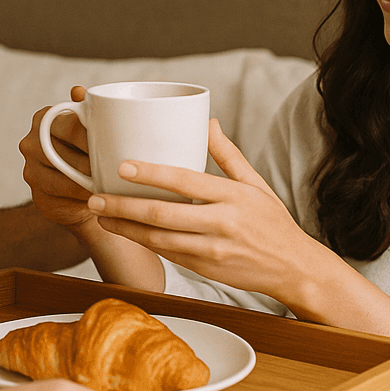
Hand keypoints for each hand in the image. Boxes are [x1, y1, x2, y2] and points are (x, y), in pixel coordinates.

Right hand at [20, 85, 98, 233]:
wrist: (86, 187)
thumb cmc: (92, 151)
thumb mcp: (93, 128)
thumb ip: (88, 110)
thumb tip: (78, 90)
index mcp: (44, 119)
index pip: (66, 125)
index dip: (89, 136)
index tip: (111, 144)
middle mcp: (31, 143)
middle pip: (62, 152)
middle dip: (89, 162)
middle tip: (114, 168)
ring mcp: (31, 172)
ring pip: (60, 179)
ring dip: (85, 182)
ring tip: (109, 184)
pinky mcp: (38, 197)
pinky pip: (61, 199)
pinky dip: (80, 199)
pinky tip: (98, 198)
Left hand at [87, 119, 331, 308]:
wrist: (294, 268)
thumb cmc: (273, 222)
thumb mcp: (255, 184)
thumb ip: (227, 154)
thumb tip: (207, 121)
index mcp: (233, 196)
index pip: (185, 180)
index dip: (151, 174)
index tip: (122, 166)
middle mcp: (222, 223)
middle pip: (163, 214)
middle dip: (124, 206)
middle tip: (95, 196)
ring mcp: (213, 249)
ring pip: (160, 238)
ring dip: (126, 228)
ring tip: (101, 215)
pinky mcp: (206, 269)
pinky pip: (168, 253)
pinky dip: (144, 242)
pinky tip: (126, 232)